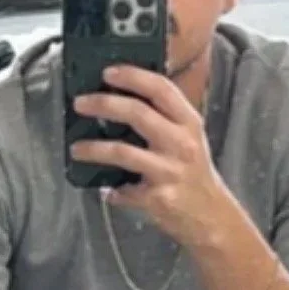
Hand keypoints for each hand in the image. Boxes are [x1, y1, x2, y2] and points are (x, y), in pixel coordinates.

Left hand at [70, 63, 233, 247]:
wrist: (212, 217)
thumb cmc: (195, 174)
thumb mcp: (189, 138)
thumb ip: (164, 118)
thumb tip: (120, 99)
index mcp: (189, 123)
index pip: (161, 89)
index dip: (132, 76)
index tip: (108, 72)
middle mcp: (181, 144)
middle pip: (137, 113)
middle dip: (103, 104)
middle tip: (80, 103)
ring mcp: (169, 172)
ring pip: (122, 152)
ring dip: (92, 149)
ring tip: (76, 148)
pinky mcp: (157, 198)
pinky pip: (123, 190)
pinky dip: (111, 191)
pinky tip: (107, 190)